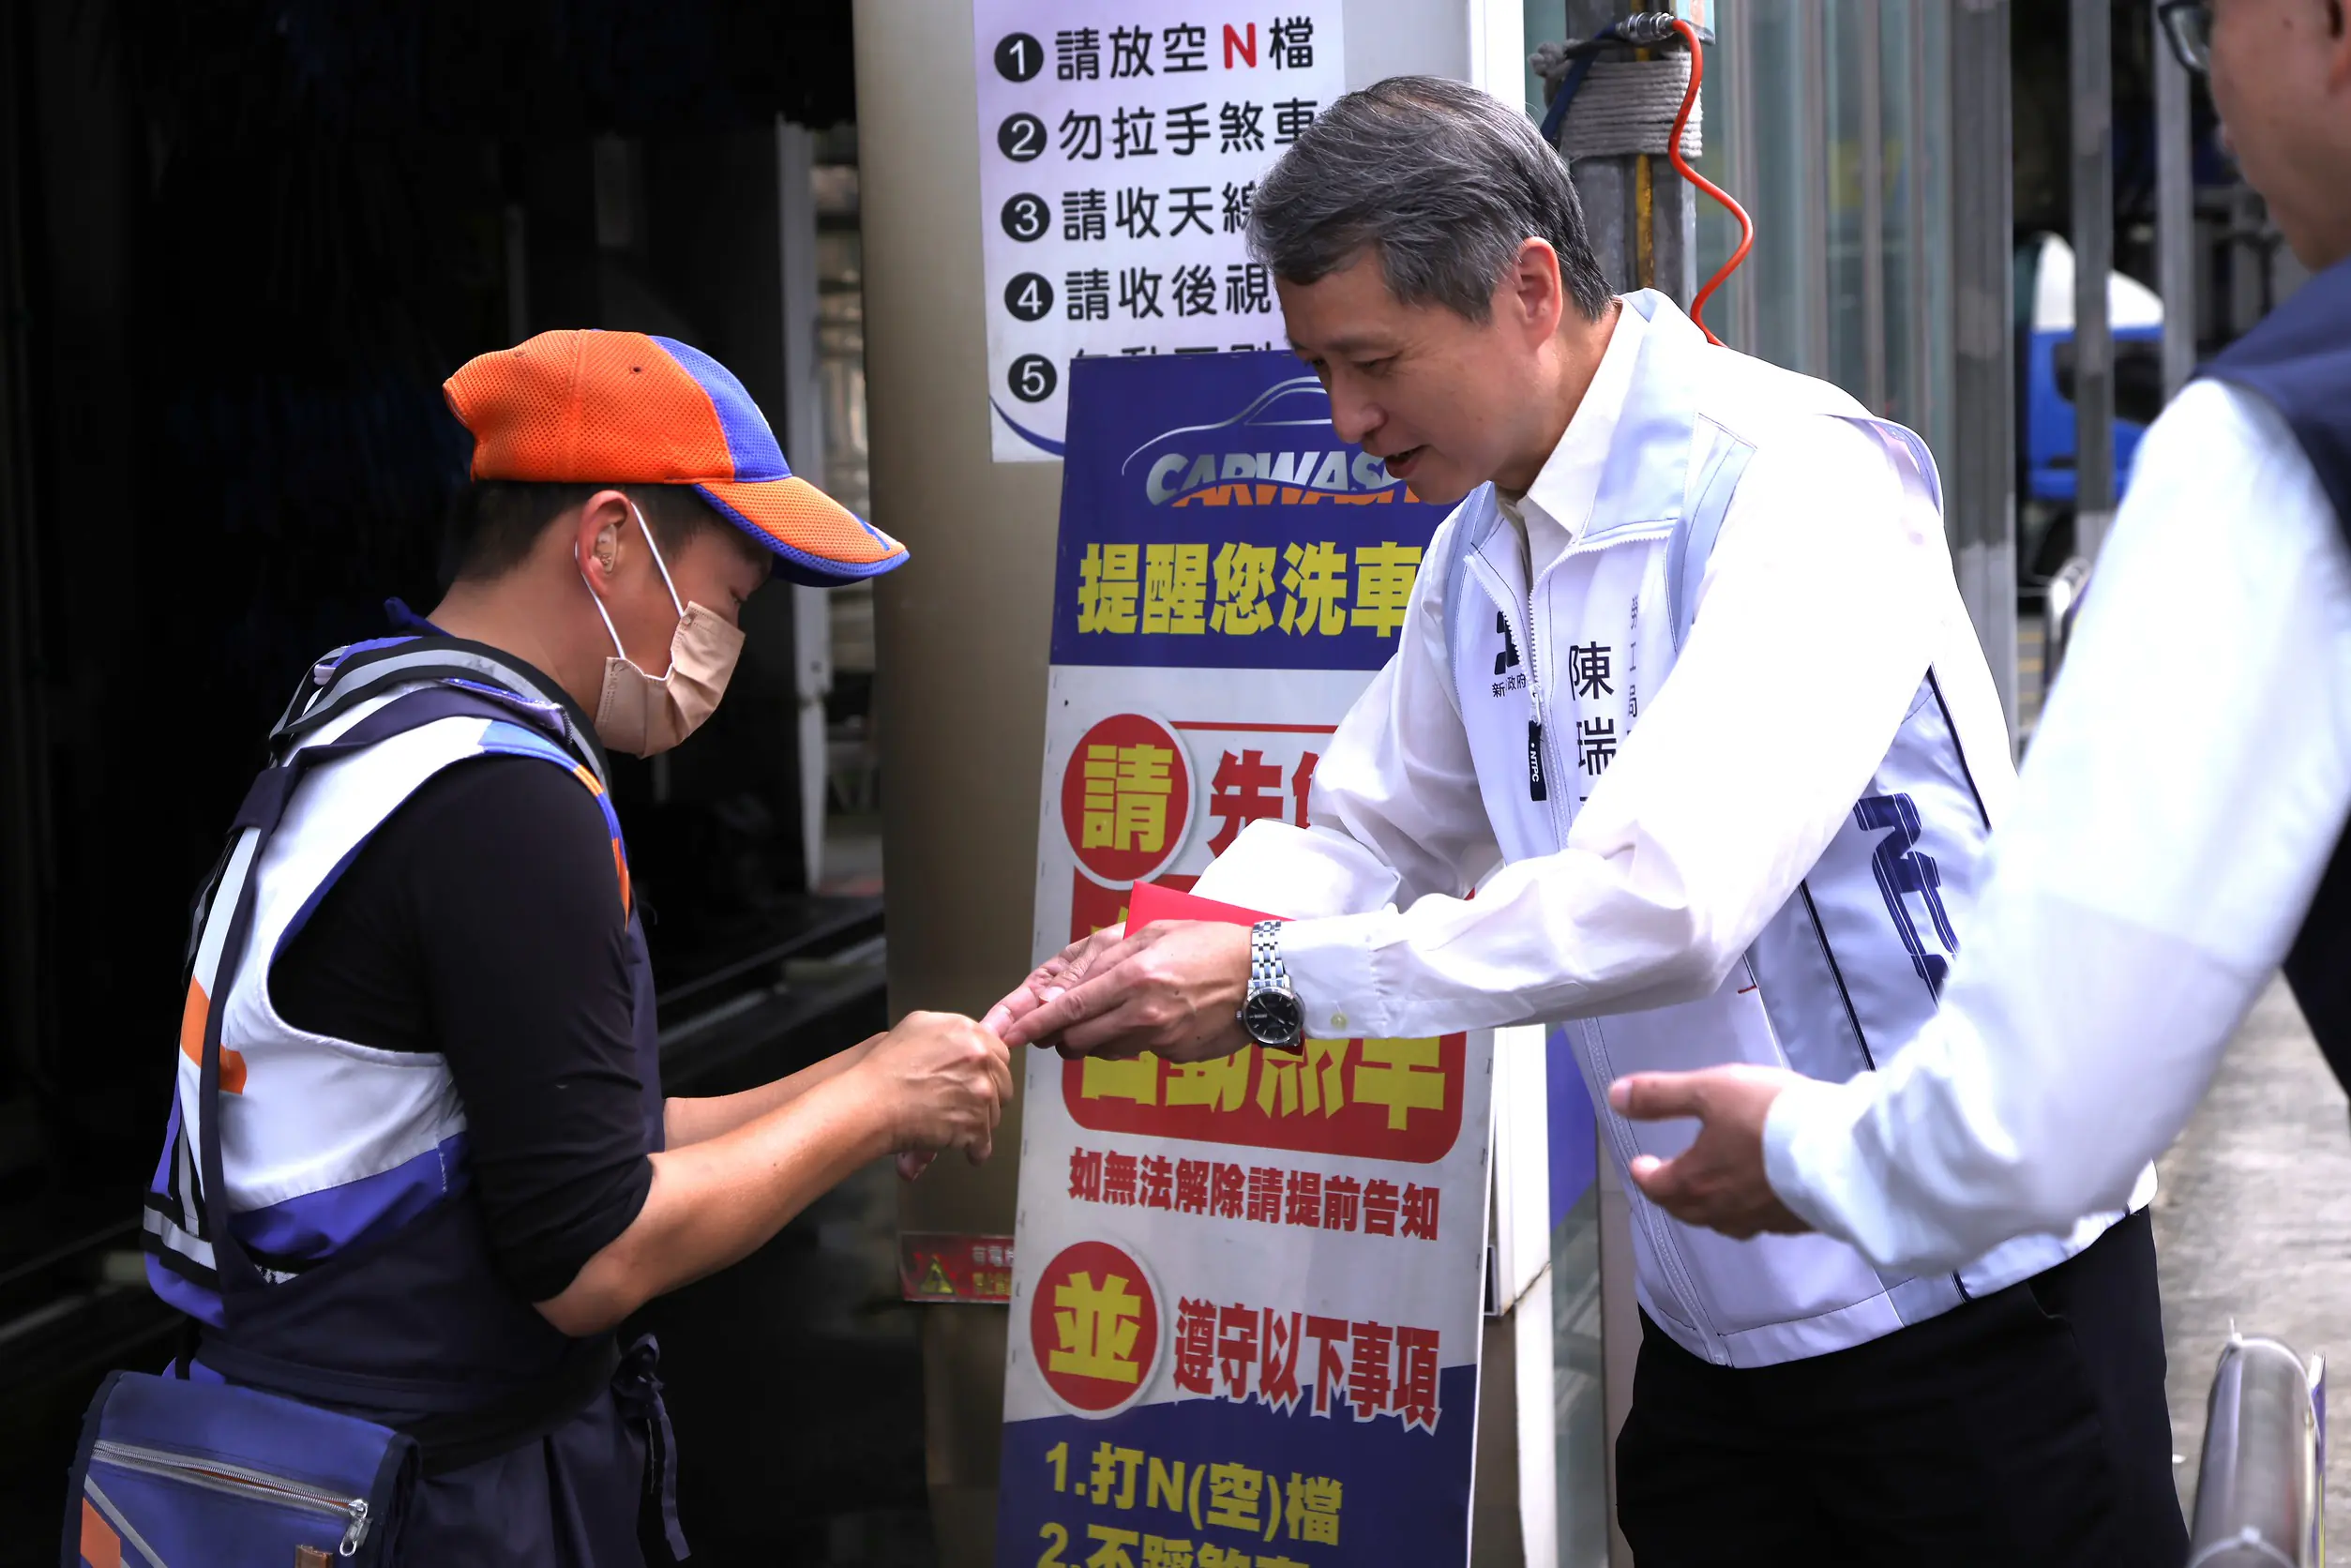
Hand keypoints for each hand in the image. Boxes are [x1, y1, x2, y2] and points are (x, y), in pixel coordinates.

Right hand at [854, 1011, 1014, 1164]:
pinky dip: (972, 1150)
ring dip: (976, 1121)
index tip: (976, 1080)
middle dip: (985, 1095)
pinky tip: (961, 1148)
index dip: (985, 1070)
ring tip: (950, 1124)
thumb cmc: (883, 1071)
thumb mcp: (917, 1027)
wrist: (869, 1103)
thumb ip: (951, 1031)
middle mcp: (979, 1057)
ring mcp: (980, 1091)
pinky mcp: (975, 1123)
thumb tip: (973, 1039)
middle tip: (962, 1103)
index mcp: (966, 1031)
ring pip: (994, 1113)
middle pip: (1003, 1082)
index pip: (998, 1052)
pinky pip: (984, 1143)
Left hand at [996, 921, 1251, 1062]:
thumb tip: (1072, 987)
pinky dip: (1136, 1039)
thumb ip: (1109, 958)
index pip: (1069, 1010)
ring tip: (1122, 1011)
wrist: (1267, 977)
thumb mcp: (1156, 933)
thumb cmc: (1211, 945)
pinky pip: (1139, 1052)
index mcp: (1134, 978)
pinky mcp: (1176, 1056)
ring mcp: (1161, 1040)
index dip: (1034, 1025)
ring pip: (1105, 1050)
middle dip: (1063, 1035)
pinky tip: (1160, 1017)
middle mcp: (1143, 1014)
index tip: (1009, 1035)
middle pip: (1077, 1041)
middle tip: (1066, 1022)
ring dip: (1099, 1037)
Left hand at [1607, 1065, 1813, 1238]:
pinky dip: (1746, 1212)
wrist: (1843, 1152)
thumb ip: (1661, 1095)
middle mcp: (1723, 1211)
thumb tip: (1614, 1098)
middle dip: (1672, 1195)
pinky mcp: (1796, 1224)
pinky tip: (1757, 1199)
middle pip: (1687, 1210)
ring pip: (1722, 1221)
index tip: (1641, 1164)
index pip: (1657, 1186)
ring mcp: (1761, 1222)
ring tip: (1709, 1192)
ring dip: (1707, 1208)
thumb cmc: (1769, 1117)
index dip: (1645, 1175)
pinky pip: (1759, 1223)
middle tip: (1668, 1181)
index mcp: (1695, 1181)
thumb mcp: (1709, 1090)